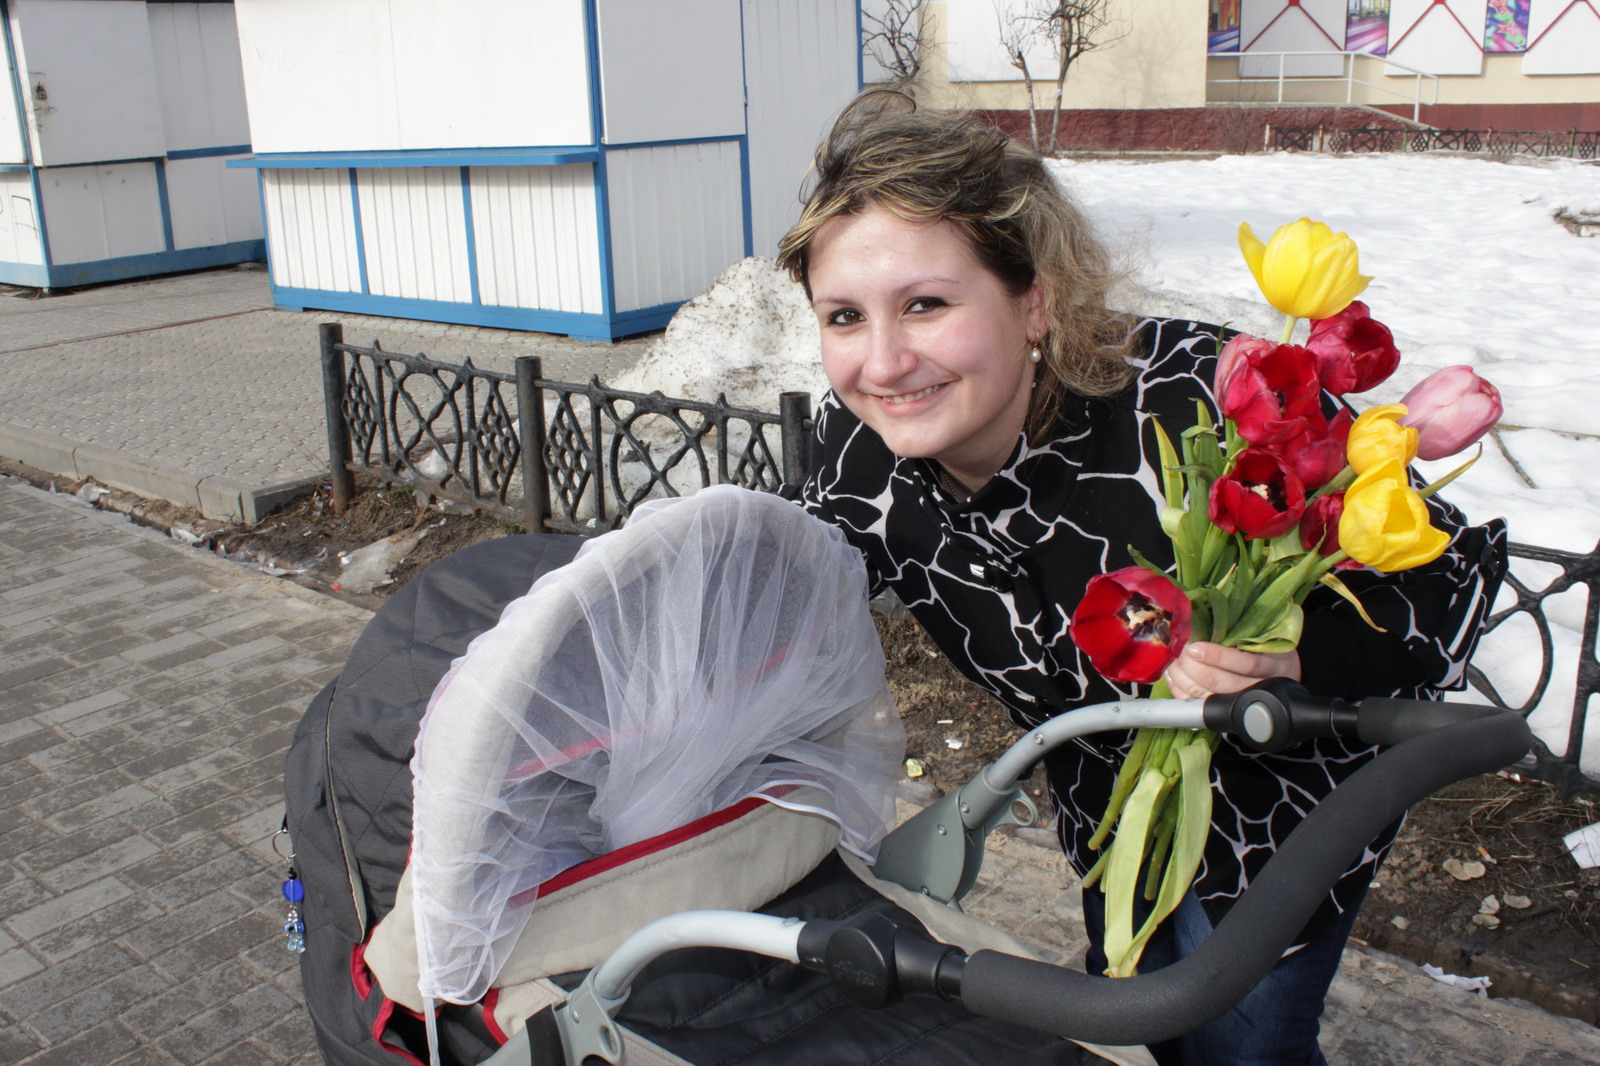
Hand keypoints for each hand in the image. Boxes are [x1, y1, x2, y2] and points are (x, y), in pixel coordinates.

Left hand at [1164, 642, 1301, 700]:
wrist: (1284, 675)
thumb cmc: (1270, 647)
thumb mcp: (1267, 635)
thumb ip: (1243, 630)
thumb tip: (1203, 618)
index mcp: (1274, 664)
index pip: (1246, 664)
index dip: (1217, 656)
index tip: (1194, 647)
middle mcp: (1262, 687)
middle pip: (1221, 683)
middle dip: (1192, 667)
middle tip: (1179, 651)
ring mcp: (1245, 702)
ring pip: (1209, 697)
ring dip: (1184, 679)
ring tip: (1173, 662)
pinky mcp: (1230, 712)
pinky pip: (1201, 707)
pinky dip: (1184, 693)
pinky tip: (1174, 678)